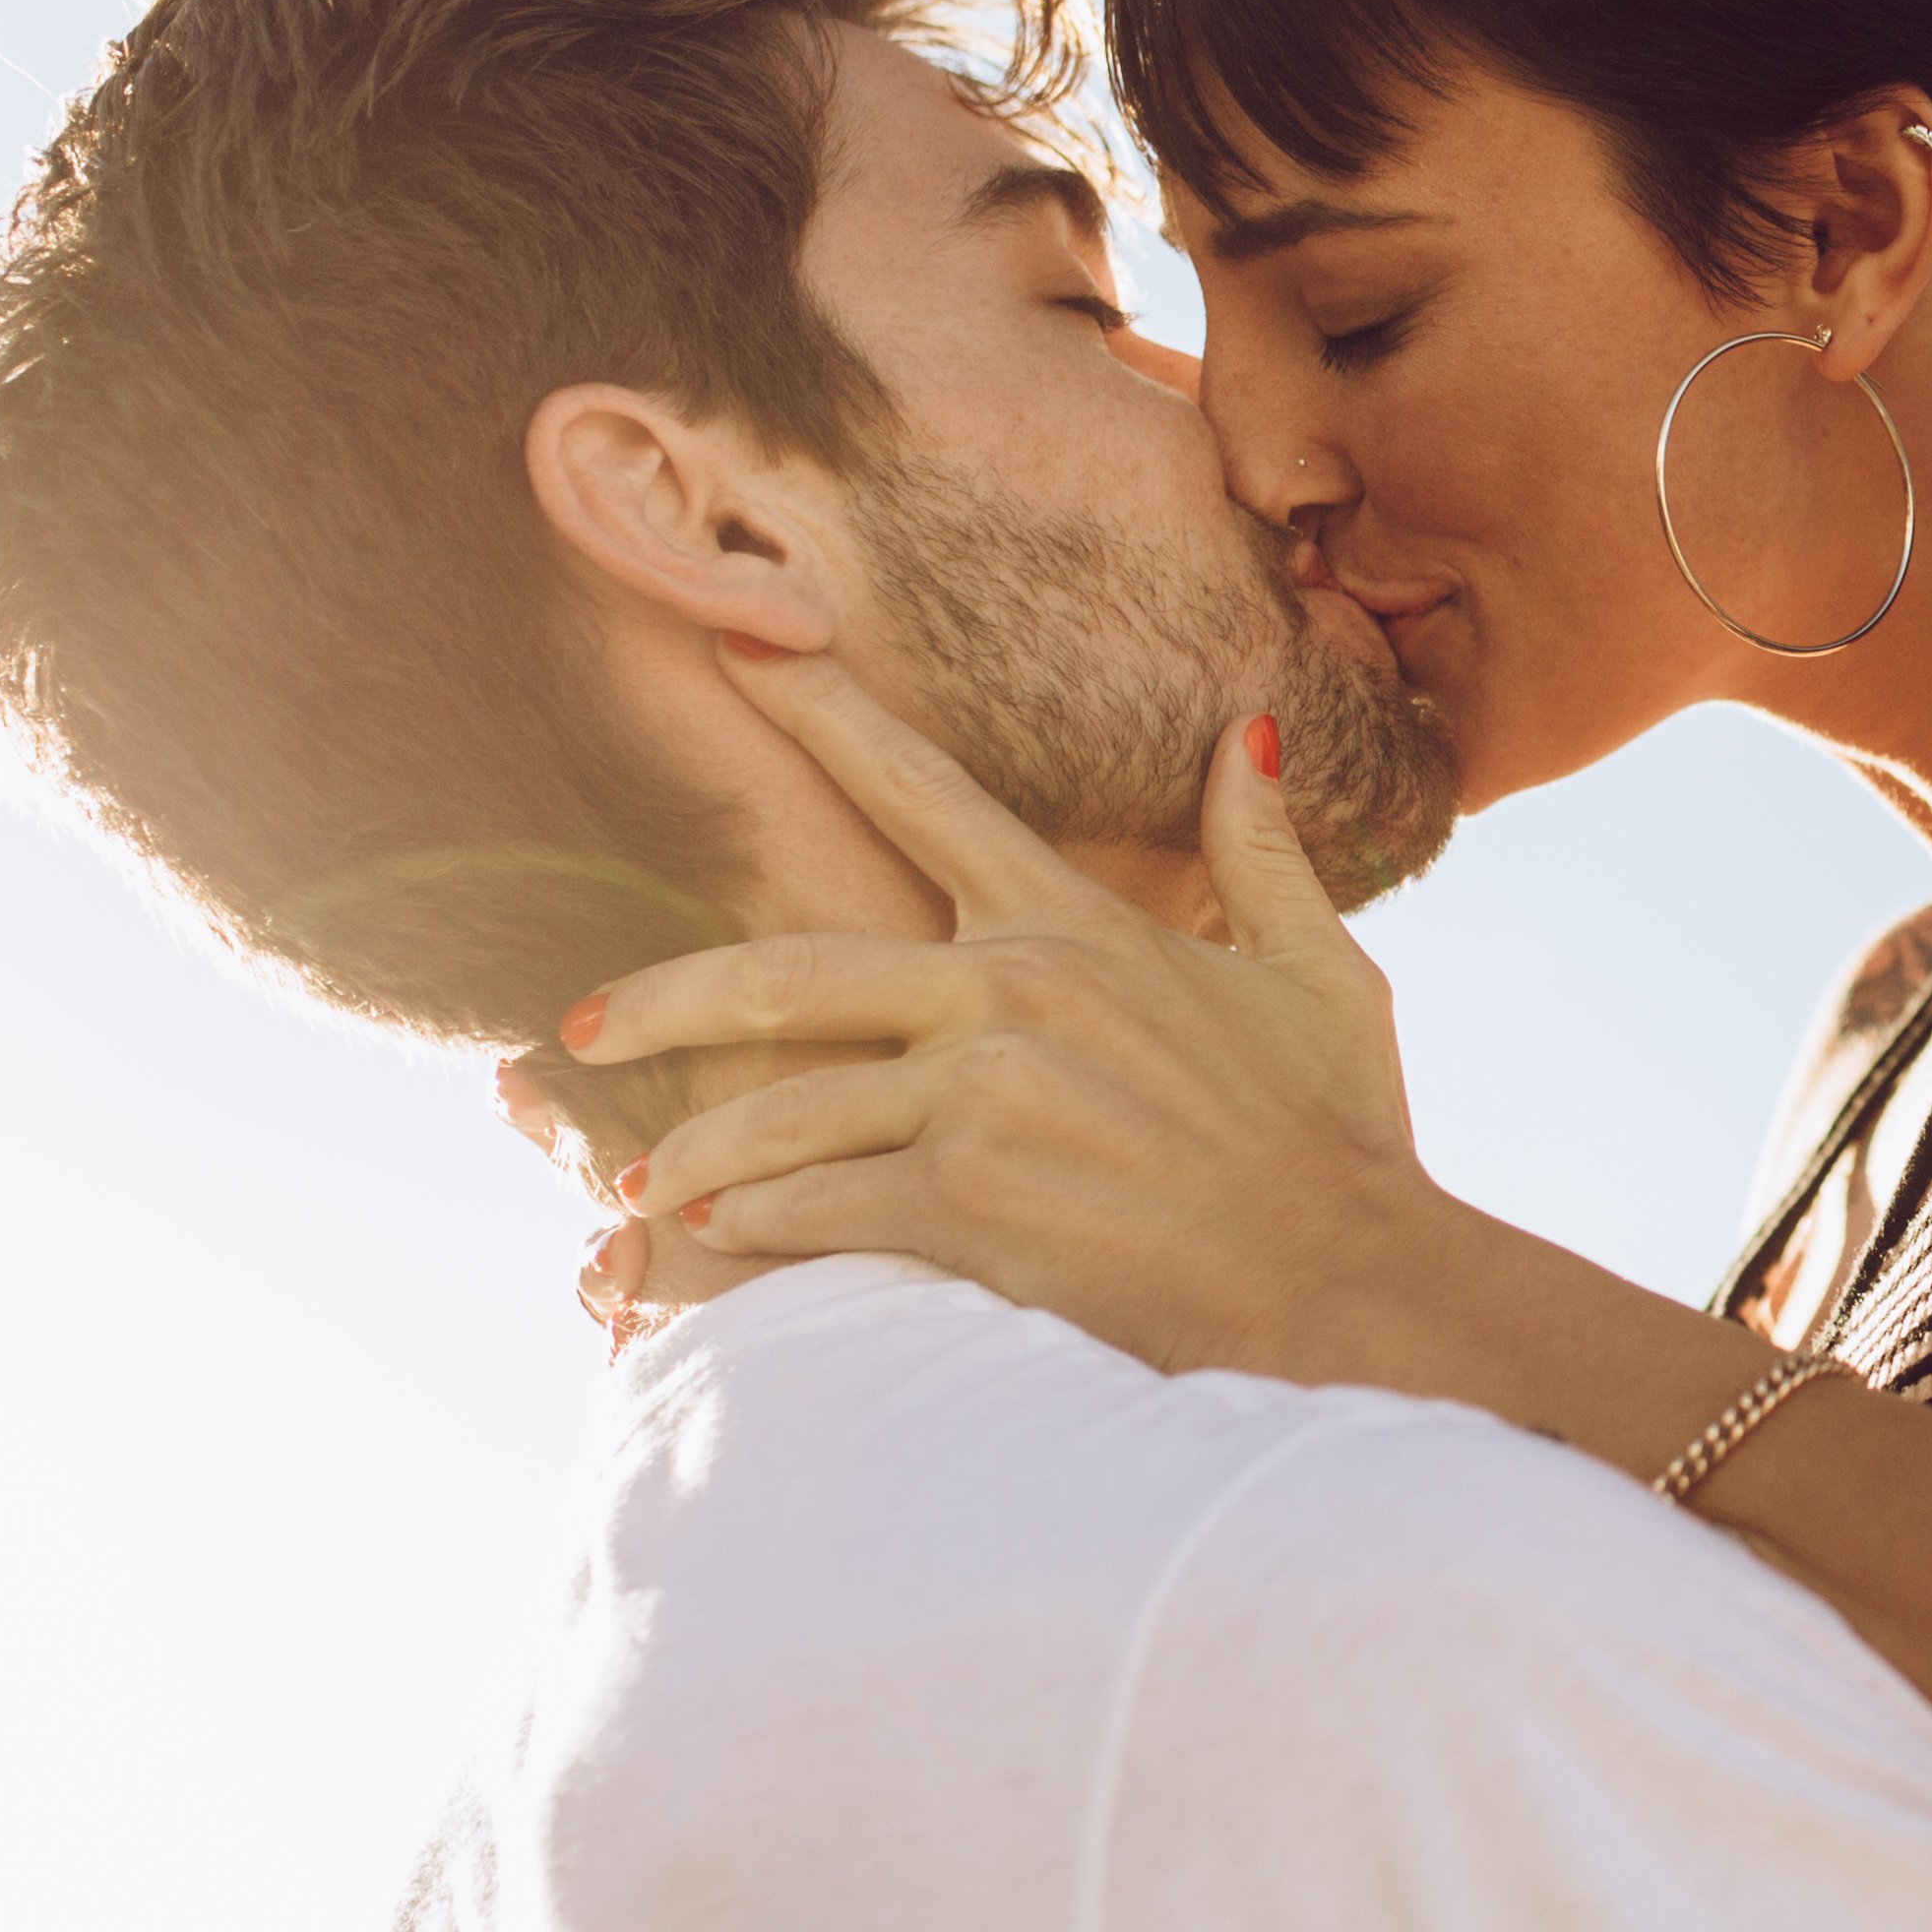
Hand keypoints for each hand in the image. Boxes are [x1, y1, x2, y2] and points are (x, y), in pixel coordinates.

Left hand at [562, 646, 1480, 1381]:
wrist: (1350, 1283)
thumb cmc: (1341, 1139)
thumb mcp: (1323, 976)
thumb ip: (1265, 852)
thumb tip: (1251, 735)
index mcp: (1079, 927)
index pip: (924, 792)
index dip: (821, 713)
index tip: (731, 647)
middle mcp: (1016, 990)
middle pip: (789, 969)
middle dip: (666, 998)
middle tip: (581, 1023)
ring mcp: (988, 1093)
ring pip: (784, 1106)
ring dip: (699, 1153)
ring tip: (643, 1185)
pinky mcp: (971, 1199)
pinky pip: (817, 1205)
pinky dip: (757, 1230)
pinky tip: (716, 1248)